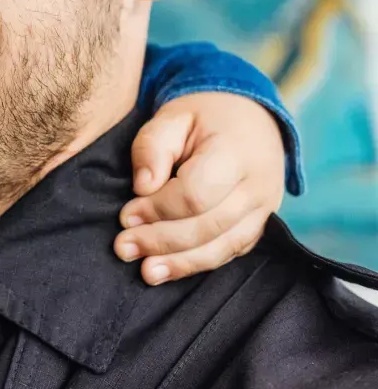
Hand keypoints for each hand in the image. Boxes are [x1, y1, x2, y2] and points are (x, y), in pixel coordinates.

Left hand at [114, 92, 285, 284]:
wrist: (250, 119)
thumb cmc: (202, 117)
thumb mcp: (172, 117)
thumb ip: (153, 146)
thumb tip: (143, 187)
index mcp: (236, 152)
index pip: (196, 192)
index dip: (158, 208)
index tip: (125, 215)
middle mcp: (258, 186)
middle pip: (209, 225)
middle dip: (162, 240)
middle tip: (123, 247)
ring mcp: (264, 210)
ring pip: (224, 247)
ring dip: (182, 263)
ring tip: (146, 271)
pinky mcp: (258, 226)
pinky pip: (231, 252)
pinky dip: (199, 264)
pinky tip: (169, 270)